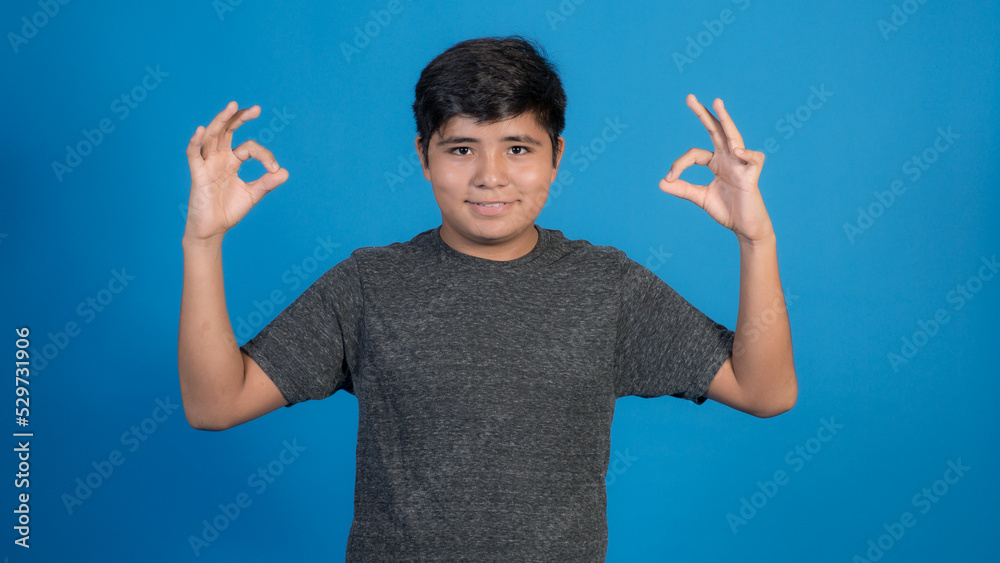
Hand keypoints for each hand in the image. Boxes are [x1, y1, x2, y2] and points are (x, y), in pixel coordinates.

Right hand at [184, 102, 288, 242]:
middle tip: (257, 108)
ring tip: (232, 106)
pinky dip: (195, 142)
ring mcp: (207, 164)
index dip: (264, 154)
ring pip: (211, 136)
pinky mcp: (197, 174)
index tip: (274, 168)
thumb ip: (267, 183)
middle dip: (240, 118)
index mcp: (232, 161)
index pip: (249, 147)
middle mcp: (219, 158)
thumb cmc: (229, 210)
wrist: (213, 230)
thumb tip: (285, 172)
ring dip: (221, 120)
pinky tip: (201, 129)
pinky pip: (193, 155)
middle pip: (227, 130)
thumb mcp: (253, 194)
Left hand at [659, 95, 772, 243]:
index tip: (669, 178)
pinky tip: (737, 152)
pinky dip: (747, 154)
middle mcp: (729, 159)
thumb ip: (683, 189)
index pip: (695, 154)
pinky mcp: (753, 176)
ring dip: (725, 120)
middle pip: (716, 130)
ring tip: (717, 103)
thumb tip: (661, 182)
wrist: (745, 228)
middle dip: (704, 114)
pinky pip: (753, 159)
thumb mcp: (700, 198)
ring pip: (734, 137)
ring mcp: (741, 165)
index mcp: (717, 162)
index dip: (679, 164)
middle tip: (689, 97)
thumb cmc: (727, 211)